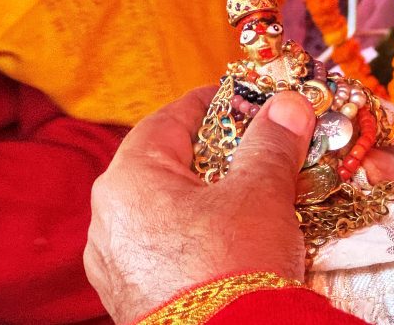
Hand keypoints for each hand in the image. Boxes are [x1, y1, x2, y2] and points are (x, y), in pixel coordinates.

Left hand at [83, 88, 315, 322]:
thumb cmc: (236, 265)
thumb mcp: (260, 193)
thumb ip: (270, 143)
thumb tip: (287, 107)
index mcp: (128, 180)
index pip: (167, 119)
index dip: (208, 103)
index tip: (240, 97)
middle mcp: (107, 219)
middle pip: (160, 164)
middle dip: (208, 150)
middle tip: (248, 144)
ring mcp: (113, 262)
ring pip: (158, 208)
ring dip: (197, 194)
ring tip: (240, 193)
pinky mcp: (127, 296)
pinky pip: (156, 246)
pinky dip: (187, 233)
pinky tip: (219, 240)